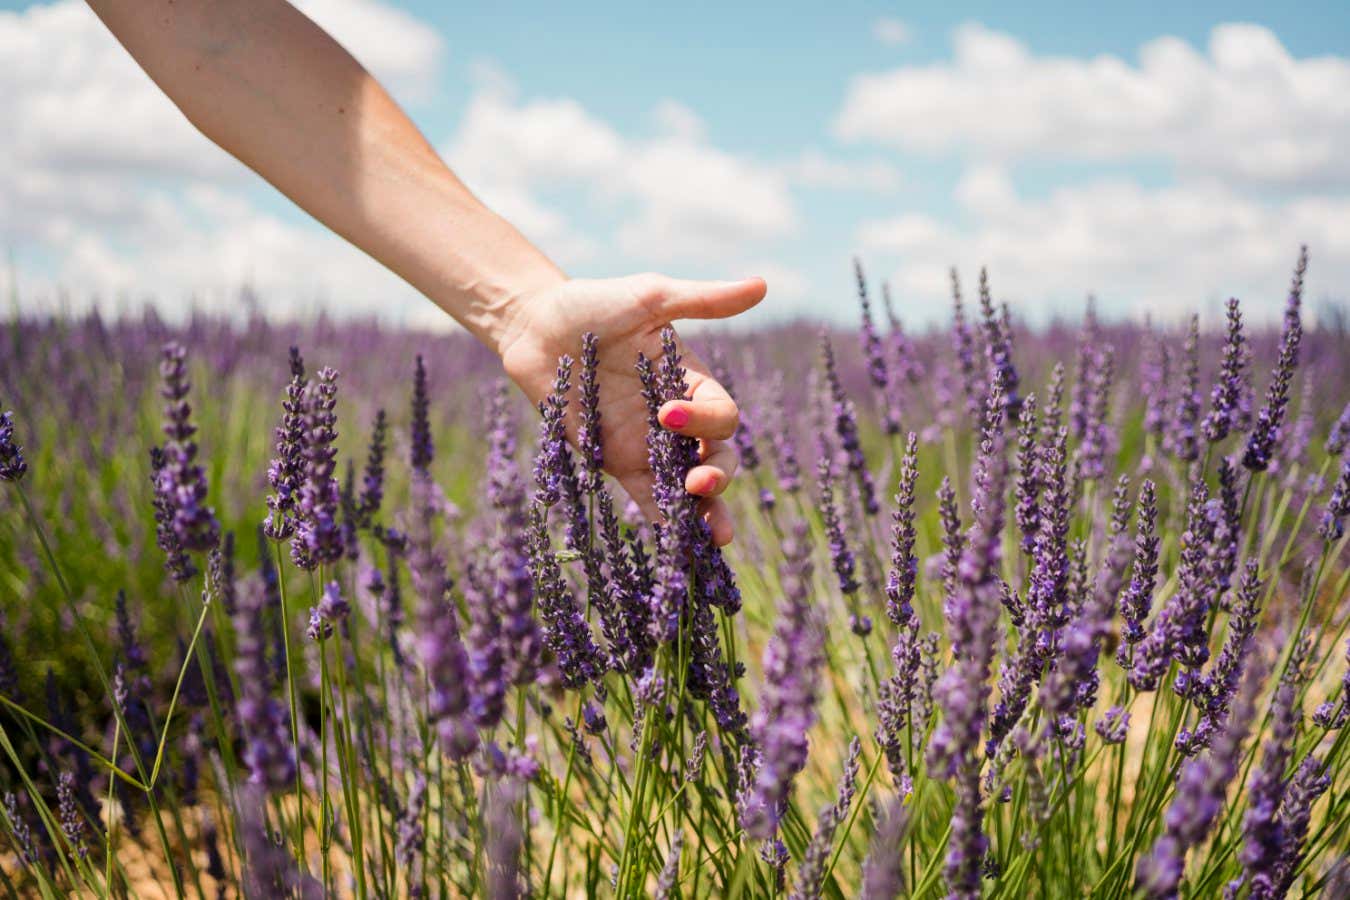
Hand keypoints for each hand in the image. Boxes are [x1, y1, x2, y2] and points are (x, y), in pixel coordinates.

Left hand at [496, 273, 766, 544]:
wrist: (536, 326)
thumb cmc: (595, 304)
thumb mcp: (651, 298)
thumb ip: (705, 301)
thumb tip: (763, 285)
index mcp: (692, 381)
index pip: (722, 415)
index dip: (707, 423)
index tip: (668, 414)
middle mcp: (677, 420)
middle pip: (717, 459)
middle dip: (718, 477)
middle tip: (700, 483)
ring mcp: (648, 446)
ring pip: (688, 488)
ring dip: (703, 513)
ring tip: (713, 538)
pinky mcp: (616, 464)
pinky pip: (647, 499)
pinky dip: (663, 522)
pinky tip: (674, 546)